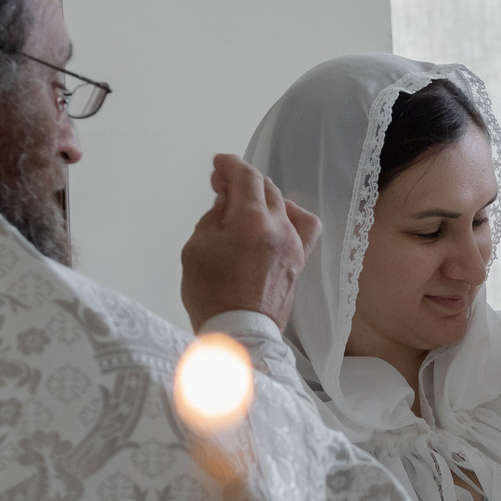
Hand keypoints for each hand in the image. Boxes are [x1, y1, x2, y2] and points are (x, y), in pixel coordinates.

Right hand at [181, 154, 320, 329]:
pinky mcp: (300, 263)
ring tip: (245, 205)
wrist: (239, 336)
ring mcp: (294, 246)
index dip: (231, 165)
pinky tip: (276, 222)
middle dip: (242, 181)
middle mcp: (280, 228)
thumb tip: (226, 204)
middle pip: (266, 189)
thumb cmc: (211, 293)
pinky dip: (290, 217)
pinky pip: (304, 228)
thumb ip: (212, 218)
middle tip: (221, 187)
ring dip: (264, 197)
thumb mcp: (197, 248)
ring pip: (284, 205)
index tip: (218, 165)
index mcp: (252, 220)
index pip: (247, 177)